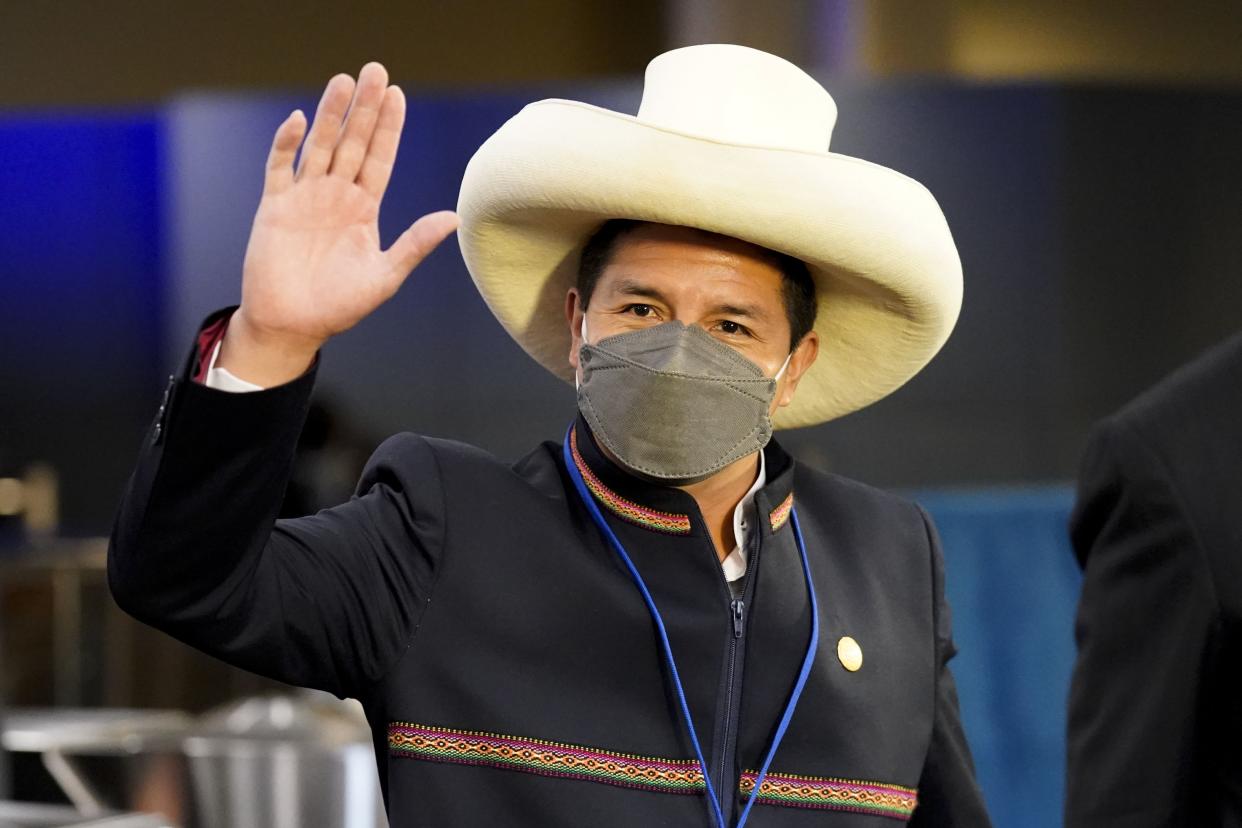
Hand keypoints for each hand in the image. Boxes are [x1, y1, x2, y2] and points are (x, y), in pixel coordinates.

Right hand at [219, 62, 458, 385]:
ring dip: (331, 115)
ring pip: (320, 146)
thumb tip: (454, 218)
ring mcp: (304, 198)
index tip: (398, 95)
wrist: (293, 325)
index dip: (388, 128)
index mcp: (364, 208)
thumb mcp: (386, 275)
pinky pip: (279, 167)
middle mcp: (336, 196)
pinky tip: (300, 120)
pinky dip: (288, 143)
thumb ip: (416, 244)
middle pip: (352, 142)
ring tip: (343, 81)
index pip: (380, 158)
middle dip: (364, 108)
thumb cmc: (340, 305)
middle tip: (374, 70)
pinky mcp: (274, 207)